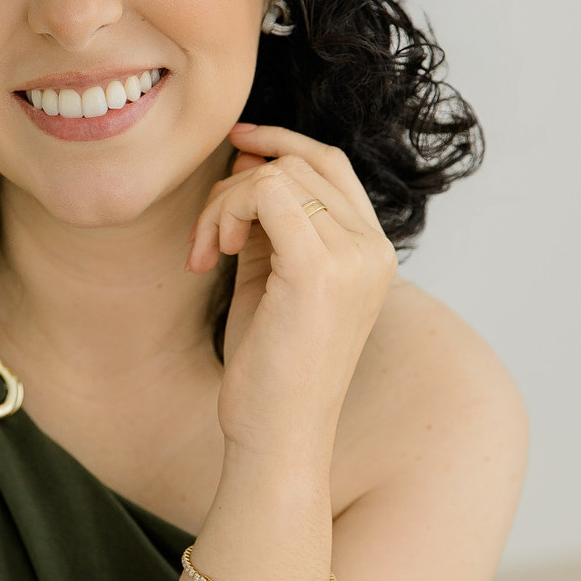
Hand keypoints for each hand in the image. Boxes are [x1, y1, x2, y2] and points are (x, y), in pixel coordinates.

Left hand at [185, 125, 396, 456]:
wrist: (278, 437)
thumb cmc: (270, 368)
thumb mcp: (271, 278)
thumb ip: (267, 220)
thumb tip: (247, 154)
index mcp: (371, 251)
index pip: (330, 164)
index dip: (281, 143)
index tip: (234, 145)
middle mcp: (373, 249)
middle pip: (300, 163)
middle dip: (236, 187)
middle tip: (207, 242)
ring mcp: (353, 257)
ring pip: (277, 175)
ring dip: (225, 204)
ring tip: (208, 254)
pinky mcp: (319, 268)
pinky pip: (266, 193)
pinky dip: (227, 211)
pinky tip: (213, 256)